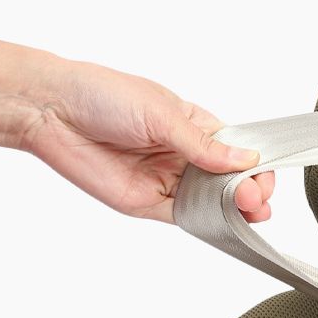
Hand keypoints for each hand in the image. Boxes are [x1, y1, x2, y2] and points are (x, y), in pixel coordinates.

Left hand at [21, 56, 274, 224]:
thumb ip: (203, 145)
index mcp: (196, 125)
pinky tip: (224, 222)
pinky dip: (208, 222)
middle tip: (254, 197)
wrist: (53, 111)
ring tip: (250, 212)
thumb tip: (247, 160)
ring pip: (212, 201)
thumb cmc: (104, 95)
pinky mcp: (148, 202)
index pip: (239, 149)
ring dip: (234, 209)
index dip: (256, 164)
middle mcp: (186, 154)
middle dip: (249, 189)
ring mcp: (168, 179)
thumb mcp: (162, 114)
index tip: (264, 174)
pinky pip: (186, 216)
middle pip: (230, 179)